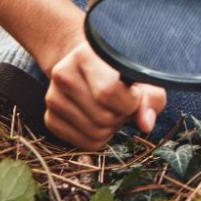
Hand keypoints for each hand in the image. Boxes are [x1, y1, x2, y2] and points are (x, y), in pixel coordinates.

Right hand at [44, 40, 164, 149]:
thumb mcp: (141, 76)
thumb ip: (151, 98)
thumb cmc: (120, 71)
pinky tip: (99, 118)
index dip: (130, 101)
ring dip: (112, 128)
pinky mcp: (50, 118)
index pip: (108, 92)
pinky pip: (86, 144)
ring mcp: (52, 97)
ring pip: (95, 133)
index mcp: (84, 55)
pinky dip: (100, 138)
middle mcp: (62, 74)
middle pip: (104, 117)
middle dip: (122, 116)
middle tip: (122, 102)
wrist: (87, 67)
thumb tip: (145, 124)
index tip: (135, 94)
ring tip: (110, 108)